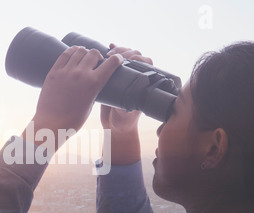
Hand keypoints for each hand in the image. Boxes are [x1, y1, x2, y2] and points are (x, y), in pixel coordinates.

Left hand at [23, 46, 123, 148]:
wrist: (51, 124)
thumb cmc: (73, 120)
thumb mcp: (90, 104)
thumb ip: (93, 89)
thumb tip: (94, 79)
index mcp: (94, 83)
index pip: (111, 63)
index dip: (117, 59)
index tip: (117, 58)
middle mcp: (81, 74)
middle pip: (94, 53)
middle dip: (98, 56)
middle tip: (97, 61)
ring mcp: (66, 71)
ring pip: (80, 51)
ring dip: (85, 53)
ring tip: (85, 58)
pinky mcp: (54, 72)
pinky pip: (65, 54)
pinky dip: (72, 52)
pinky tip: (74, 54)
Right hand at [100, 44, 153, 165]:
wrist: (113, 126)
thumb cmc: (123, 121)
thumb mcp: (126, 114)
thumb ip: (127, 106)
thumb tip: (126, 95)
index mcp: (143, 83)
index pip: (146, 63)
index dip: (137, 57)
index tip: (126, 60)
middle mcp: (135, 77)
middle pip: (134, 55)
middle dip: (124, 52)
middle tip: (112, 56)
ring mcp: (125, 76)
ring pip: (124, 55)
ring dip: (118, 50)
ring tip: (108, 53)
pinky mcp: (114, 76)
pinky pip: (115, 61)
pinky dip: (112, 51)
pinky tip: (108, 46)